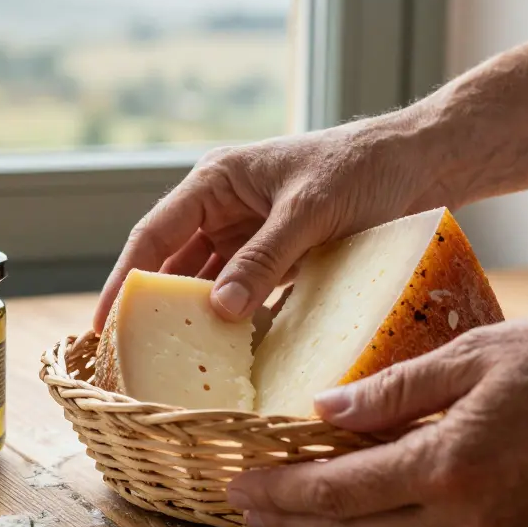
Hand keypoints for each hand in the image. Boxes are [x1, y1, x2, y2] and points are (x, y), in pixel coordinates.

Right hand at [92, 111, 447, 331]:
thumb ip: (263, 260)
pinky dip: (240, 322)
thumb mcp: (308, 212)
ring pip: (211, 283)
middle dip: (156, 307)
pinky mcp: (283, 255)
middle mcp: (226, 207)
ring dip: (198, 319)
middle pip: (176, 264)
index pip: (154, 235)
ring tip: (178, 364)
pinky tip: (232, 356)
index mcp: (216, 181)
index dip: (124, 280)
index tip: (102, 324)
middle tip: (133, 357)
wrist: (424, 162)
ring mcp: (253, 233)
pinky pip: (249, 293)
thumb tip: (218, 310)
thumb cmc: (364, 169)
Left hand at [225, 308, 527, 526]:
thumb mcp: (473, 355)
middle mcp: (470, 515)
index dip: (281, 492)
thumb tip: (323, 408)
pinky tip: (367, 506)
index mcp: (449, 465)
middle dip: (294, 522)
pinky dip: (391, 526)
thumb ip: (391, 389)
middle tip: (244, 507)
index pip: (337, 491)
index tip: (239, 485)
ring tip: (292, 512)